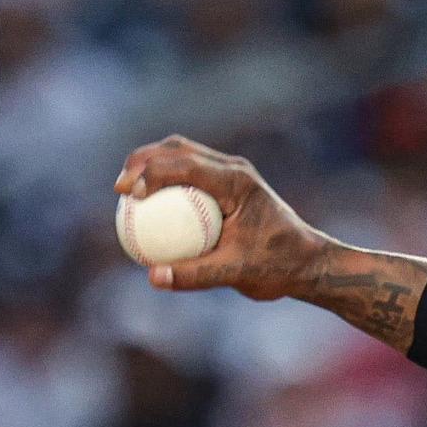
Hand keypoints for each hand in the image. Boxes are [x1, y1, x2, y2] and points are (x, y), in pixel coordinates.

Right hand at [113, 135, 332, 299]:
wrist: (308, 263)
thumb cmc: (278, 267)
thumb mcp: (237, 274)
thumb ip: (195, 274)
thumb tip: (153, 277)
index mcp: (237, 182)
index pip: (185, 166)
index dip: (151, 173)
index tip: (127, 194)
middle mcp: (233, 170)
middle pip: (177, 149)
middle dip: (142, 160)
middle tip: (118, 188)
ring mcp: (231, 174)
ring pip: (181, 154)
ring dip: (150, 164)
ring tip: (125, 189)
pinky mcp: (227, 184)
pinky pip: (189, 175)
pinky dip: (164, 181)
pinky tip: (146, 205)